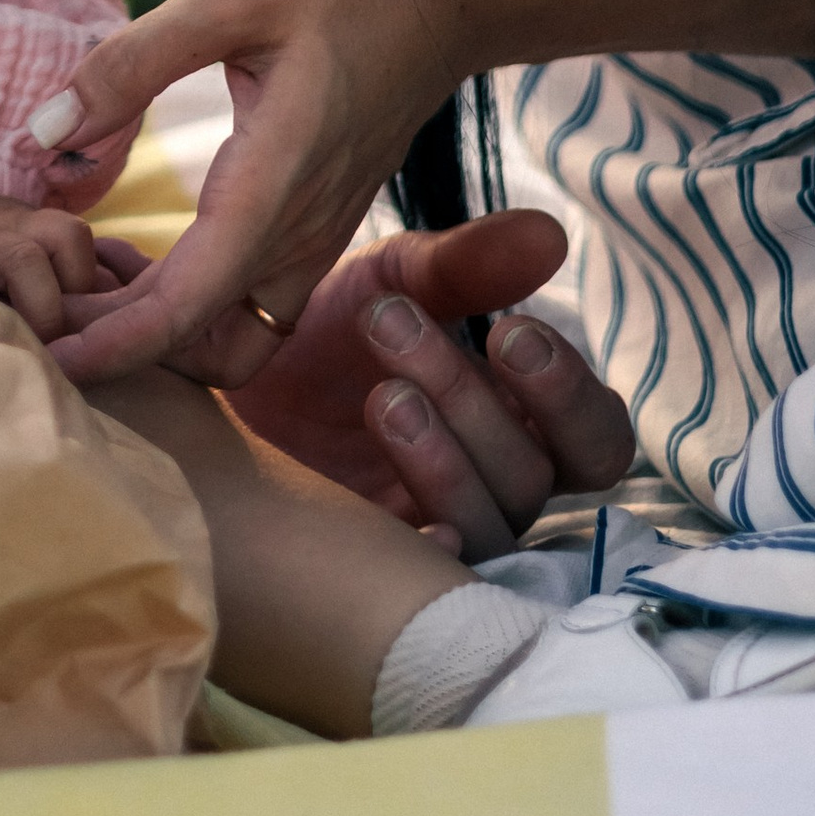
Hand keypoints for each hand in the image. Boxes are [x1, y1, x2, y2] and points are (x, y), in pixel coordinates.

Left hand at [31, 0, 488, 381]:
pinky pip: (251, 302)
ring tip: (77, 278)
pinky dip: (188, 305)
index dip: (109, 347)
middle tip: (34, 302)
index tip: (42, 360)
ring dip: (156, 331)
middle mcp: (301, 233)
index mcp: (273, 187)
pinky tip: (129, 256)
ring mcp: (316, 236)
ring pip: (232, 337)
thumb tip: (41, 134)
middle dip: (116, 344)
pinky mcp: (318, 225)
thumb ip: (131, 64)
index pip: (186, 311)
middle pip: (203, 345)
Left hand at [222, 213, 634, 553]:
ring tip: (382, 395)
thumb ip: (466, 266)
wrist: (220, 386)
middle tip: (400, 327)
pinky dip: (428, 546)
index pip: (594, 438)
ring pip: (488, 522)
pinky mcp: (383, 570)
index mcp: (518, 422)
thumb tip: (551, 234)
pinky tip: (401, 520)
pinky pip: (429, 581)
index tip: (509, 331)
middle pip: (534, 474)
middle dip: (476, 402)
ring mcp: (441, 532)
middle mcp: (494, 487)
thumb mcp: (390, 283)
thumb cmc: (327, 336)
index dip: (568, 395)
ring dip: (444, 456)